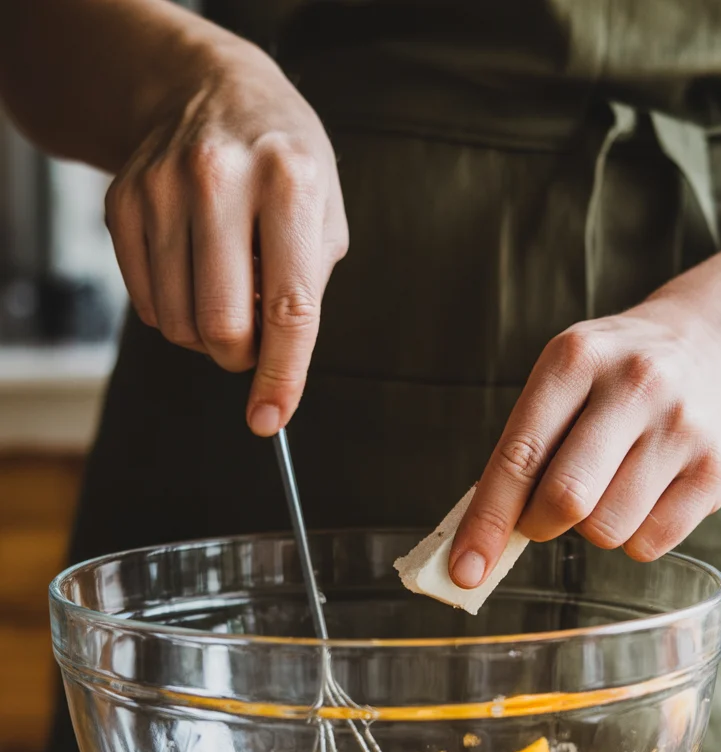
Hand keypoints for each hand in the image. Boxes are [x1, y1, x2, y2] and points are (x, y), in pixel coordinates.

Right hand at [104, 40, 346, 435]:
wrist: (210, 91)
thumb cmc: (284, 166)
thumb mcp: (324, 216)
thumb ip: (306, 292)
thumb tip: (274, 372)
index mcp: (291, 182)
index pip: (290, 308)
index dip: (281, 376)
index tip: (270, 420)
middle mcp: (221, 178)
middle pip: (222, 325)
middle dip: (241, 356)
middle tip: (253, 340)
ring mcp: (163, 187)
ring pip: (179, 322)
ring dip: (206, 335)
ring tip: (226, 293)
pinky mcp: (123, 201)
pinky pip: (147, 303)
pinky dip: (174, 311)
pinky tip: (193, 274)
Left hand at [449, 301, 720, 584]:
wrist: (702, 352)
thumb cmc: (607, 383)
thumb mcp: (557, 385)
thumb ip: (519, 456)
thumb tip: (476, 550)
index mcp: (577, 358)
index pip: (520, 456)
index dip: (488, 522)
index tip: (464, 571)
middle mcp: (636, 384)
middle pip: (567, 498)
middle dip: (540, 525)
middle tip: (544, 515)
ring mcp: (684, 426)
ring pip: (608, 530)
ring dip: (591, 529)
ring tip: (606, 488)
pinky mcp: (718, 469)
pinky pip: (650, 545)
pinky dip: (632, 538)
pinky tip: (642, 496)